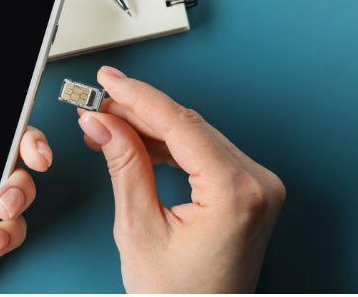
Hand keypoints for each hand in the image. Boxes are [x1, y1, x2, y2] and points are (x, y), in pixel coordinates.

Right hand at [77, 67, 285, 292]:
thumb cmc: (178, 295)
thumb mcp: (139, 228)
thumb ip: (124, 165)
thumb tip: (104, 123)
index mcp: (236, 194)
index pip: (180, 125)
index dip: (138, 97)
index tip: (109, 82)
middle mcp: (257, 184)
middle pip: (188, 126)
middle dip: (139, 112)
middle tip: (100, 104)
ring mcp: (257, 186)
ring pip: (195, 136)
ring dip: (150, 127)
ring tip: (109, 125)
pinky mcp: (248, 190)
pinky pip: (204, 153)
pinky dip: (169, 146)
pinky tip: (138, 142)